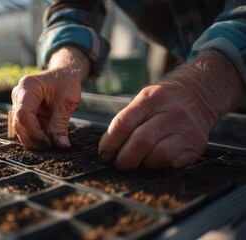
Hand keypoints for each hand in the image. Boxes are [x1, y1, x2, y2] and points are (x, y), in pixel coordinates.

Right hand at [11, 46, 89, 148]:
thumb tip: (61, 146)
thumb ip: (61, 124)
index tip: (49, 142)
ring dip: (35, 140)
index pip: (23, 114)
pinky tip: (49, 138)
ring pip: (20, 129)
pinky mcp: (22, 111)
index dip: (34, 132)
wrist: (64, 74)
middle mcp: (18, 94)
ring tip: (52, 142)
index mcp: (28, 86)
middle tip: (52, 146)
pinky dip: (36, 136)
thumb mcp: (68, 101)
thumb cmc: (66, 82)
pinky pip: (25, 128)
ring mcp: (18, 103)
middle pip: (19, 124)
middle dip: (35, 138)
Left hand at [99, 50, 244, 170]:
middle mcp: (171, 112)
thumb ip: (126, 121)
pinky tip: (153, 162)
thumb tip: (107, 150)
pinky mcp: (196, 146)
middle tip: (118, 164)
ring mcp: (186, 129)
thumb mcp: (143, 100)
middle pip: (140, 141)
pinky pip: (172, 164)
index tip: (104, 154)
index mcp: (151, 98)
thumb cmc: (161, 103)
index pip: (124, 123)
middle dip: (124, 159)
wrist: (197, 95)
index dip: (110, 143)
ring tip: (137, 163)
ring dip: (142, 164)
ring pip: (158, 156)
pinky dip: (158, 167)